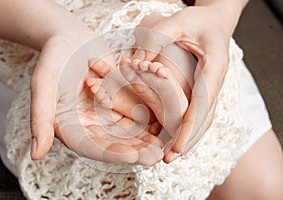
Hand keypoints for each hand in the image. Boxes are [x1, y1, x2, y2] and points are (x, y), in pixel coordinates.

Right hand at [30, 23, 162, 164]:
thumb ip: (40, 117)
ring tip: (166, 144)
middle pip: (114, 143)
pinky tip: (166, 122)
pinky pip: (135, 111)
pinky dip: (150, 118)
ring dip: (147, 138)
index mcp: (70, 127)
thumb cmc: (53, 58)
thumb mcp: (43, 84)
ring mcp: (104, 114)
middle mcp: (89, 124)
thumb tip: (35, 154)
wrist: (70, 38)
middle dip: (136, 150)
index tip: (133, 156)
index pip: (91, 147)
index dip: (112, 154)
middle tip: (156, 156)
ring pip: (128, 131)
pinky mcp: (118, 101)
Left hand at [133, 6, 231, 161]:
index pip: (203, 101)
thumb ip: (156, 39)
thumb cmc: (198, 20)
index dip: (190, 126)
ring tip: (171, 155)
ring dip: (190, 138)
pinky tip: (176, 138)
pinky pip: (201, 112)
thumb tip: (134, 64)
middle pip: (206, 117)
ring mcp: (214, 86)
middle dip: (189, 139)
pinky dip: (190, 128)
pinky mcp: (207, 89)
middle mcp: (217, 80)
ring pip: (205, 118)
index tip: (177, 147)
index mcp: (214, 66)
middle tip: (169, 159)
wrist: (215, 20)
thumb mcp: (177, 21)